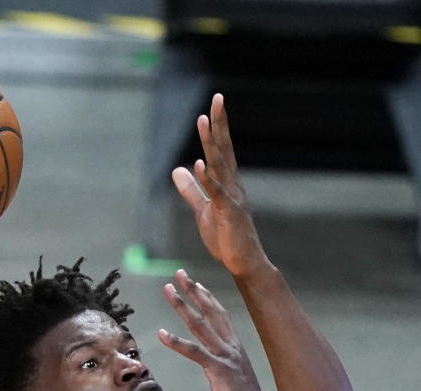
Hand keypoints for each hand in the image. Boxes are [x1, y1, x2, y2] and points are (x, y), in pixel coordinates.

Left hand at [160, 270, 275, 390]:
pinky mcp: (218, 371)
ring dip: (182, 306)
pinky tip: (162, 333)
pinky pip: (194, 352)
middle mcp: (231, 348)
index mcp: (235, 349)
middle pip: (210, 312)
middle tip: (179, 273)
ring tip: (168, 289)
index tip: (196, 284)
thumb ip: (227, 370)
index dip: (208, 299)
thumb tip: (221, 371)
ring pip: (200, 325)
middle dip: (194, 291)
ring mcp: (225, 357)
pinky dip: (177, 342)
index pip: (221, 316)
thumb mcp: (235, 381)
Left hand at [172, 94, 266, 279]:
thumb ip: (191, 190)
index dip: (217, 127)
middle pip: (224, 149)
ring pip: (220, 165)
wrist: (244, 263)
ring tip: (204, 120)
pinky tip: (200, 163)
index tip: (213, 104)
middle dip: (219, 124)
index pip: (221, 150)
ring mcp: (232, 198)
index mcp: (226, 183)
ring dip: (211, 143)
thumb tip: (177, 170)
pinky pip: (217, 193)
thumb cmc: (227, 239)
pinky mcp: (229, 213)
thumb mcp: (203, 211)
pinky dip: (208, 178)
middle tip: (217, 98)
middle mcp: (232, 185)